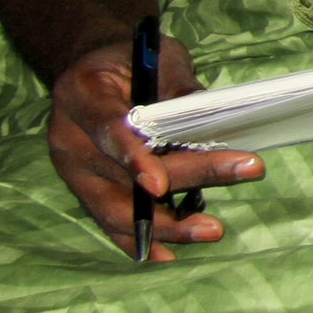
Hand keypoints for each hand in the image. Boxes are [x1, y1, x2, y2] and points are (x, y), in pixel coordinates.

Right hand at [46, 36, 262, 259]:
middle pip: (123, 174)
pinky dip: (139, 241)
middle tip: (245, 170)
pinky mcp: (83, 191)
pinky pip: (109, 222)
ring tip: (212, 230)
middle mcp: (67, 138)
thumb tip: (212, 120)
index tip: (160, 186)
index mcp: (81, 94)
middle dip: (186, 179)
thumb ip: (179, 88)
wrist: (90, 66)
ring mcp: (72, 170)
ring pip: (115, 208)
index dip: (133, 159)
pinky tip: (168, 256)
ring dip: (165, 224)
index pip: (108, 131)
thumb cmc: (130, 58)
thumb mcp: (158, 56)